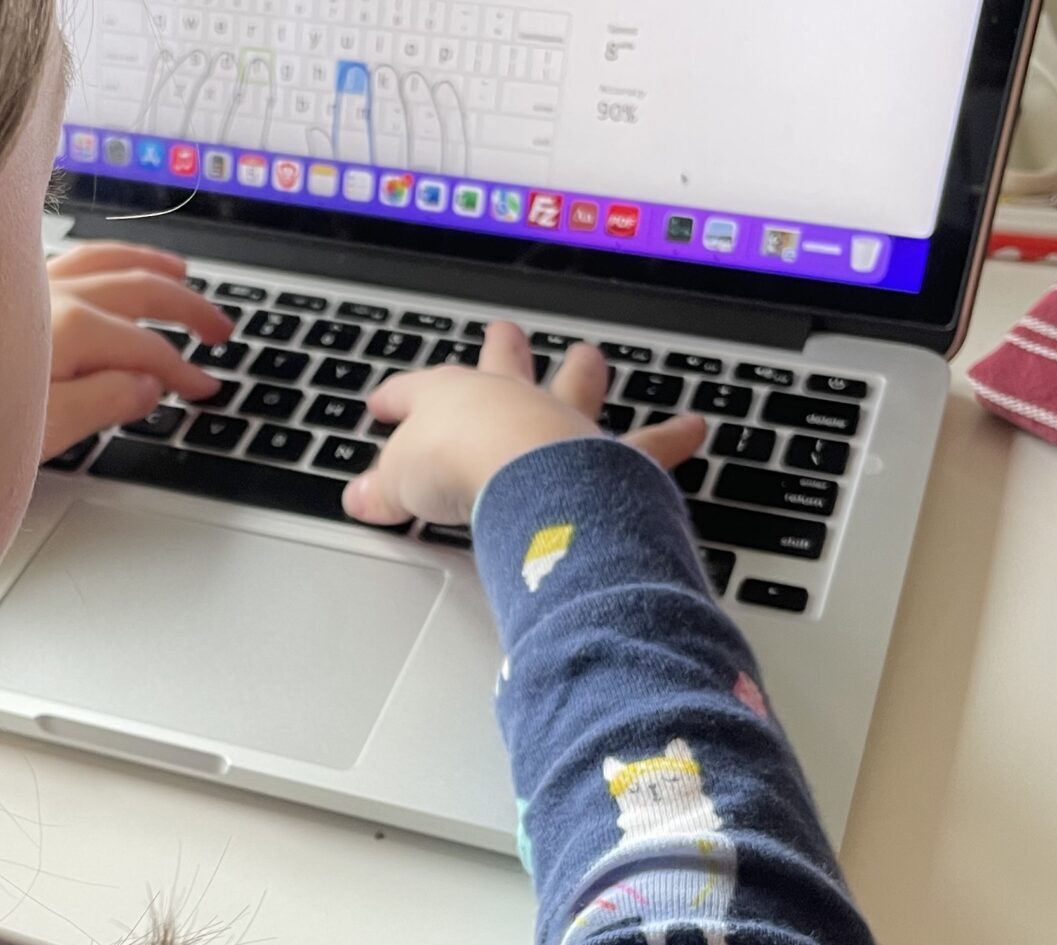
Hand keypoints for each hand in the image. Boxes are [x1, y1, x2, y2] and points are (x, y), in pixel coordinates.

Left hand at [44, 244, 234, 458]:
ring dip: (149, 266)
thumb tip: (148, 385)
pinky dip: (104, 261)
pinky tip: (104, 272)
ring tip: (179, 271)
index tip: (205, 388)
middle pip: (137, 289)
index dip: (182, 370)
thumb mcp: (41, 429)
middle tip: (220, 327)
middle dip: (187, 306)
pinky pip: (70, 260)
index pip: (147, 348)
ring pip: (103, 261)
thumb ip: (103, 402)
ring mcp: (24, 287)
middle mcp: (51, 294)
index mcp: (70, 327)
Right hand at [342, 322, 708, 526]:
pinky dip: (672, 437)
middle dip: (501, 350)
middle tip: (505, 333)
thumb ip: (383, 488)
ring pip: (574, 385)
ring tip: (589, 357)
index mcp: (451, 397)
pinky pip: (647, 444)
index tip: (385, 403)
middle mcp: (510, 399)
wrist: (518, 476)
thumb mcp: (397, 483)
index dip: (398, 397)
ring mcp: (560, 422)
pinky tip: (697, 426)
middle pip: (503, 364)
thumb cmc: (457, 467)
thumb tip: (359, 498)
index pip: (416, 390)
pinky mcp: (605, 457)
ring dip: (581, 372)